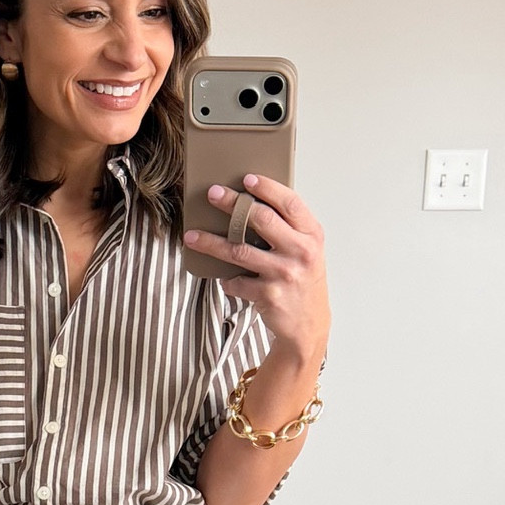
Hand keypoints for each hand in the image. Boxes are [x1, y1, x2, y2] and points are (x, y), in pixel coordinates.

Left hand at [183, 174, 329, 368]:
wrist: (308, 326)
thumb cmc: (303, 281)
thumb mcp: (307, 251)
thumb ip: (289, 229)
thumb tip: (251, 204)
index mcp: (312, 235)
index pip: (290, 203)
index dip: (268, 188)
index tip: (247, 178)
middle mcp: (301, 252)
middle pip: (261, 219)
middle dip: (233, 204)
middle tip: (213, 194)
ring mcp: (284, 274)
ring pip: (239, 251)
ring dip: (211, 243)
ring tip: (192, 236)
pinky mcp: (269, 295)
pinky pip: (237, 281)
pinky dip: (227, 281)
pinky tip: (224, 279)